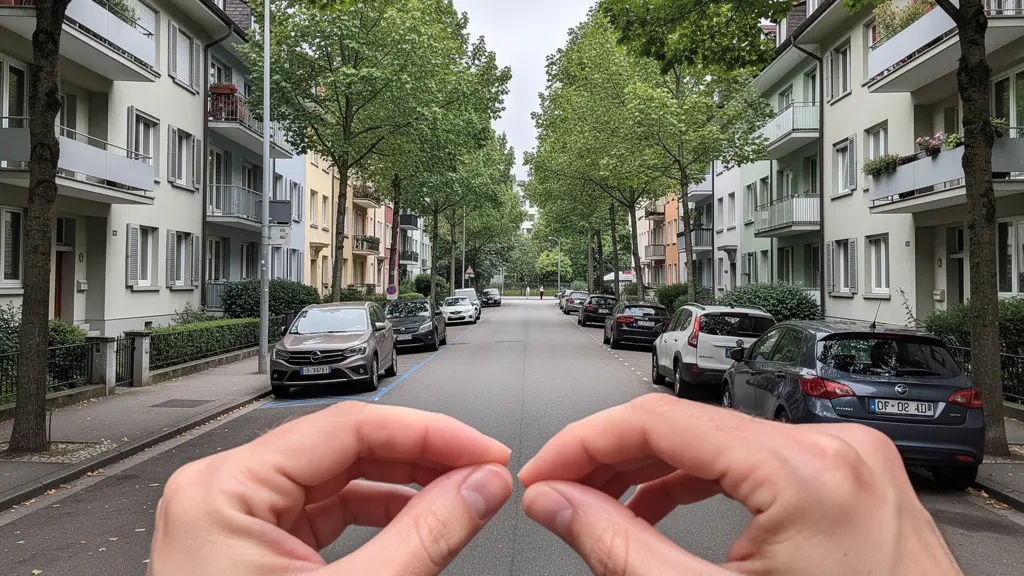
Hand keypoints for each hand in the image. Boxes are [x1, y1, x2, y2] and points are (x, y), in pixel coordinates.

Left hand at [148, 402, 512, 574]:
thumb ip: (425, 535)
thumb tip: (479, 486)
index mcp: (226, 491)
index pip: (349, 428)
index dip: (430, 434)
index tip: (483, 452)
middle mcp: (221, 494)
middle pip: (342, 448)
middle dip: (420, 459)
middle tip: (481, 471)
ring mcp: (231, 521)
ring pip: (334, 478)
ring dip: (402, 485)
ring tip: (458, 494)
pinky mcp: (247, 546)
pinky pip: (319, 512)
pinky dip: (371, 514)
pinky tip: (414, 519)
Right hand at [519, 395, 962, 575]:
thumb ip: (620, 549)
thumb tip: (559, 504)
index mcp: (809, 473)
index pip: (659, 420)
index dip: (582, 444)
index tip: (543, 474)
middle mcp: (839, 451)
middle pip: (689, 426)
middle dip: (611, 459)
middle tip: (559, 494)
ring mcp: (854, 462)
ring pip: (720, 443)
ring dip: (651, 471)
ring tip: (600, 505)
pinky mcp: (855, 480)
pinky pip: (757, 462)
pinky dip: (701, 483)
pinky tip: (660, 507)